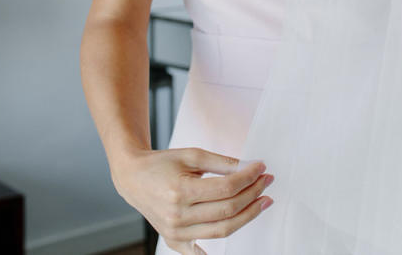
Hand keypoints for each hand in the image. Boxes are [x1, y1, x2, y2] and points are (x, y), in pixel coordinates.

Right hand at [111, 148, 272, 253]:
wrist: (134, 179)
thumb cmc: (163, 164)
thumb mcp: (193, 155)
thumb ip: (222, 162)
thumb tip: (250, 167)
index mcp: (181, 192)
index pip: (227, 188)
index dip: (249, 177)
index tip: (262, 167)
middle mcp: (177, 216)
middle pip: (227, 210)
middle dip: (253, 195)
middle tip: (267, 181)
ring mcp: (175, 232)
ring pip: (221, 230)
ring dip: (247, 215)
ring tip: (263, 200)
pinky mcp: (173, 240)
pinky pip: (199, 250)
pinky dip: (215, 249)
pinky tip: (233, 235)